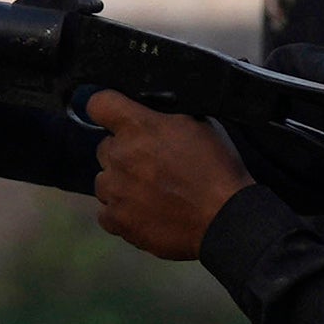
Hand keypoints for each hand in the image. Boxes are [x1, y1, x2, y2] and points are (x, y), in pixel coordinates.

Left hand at [89, 92, 250, 259]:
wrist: (224, 218)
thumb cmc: (217, 171)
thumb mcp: (198, 125)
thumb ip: (164, 118)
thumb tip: (151, 116)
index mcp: (139, 126)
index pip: (100, 104)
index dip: (106, 108)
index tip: (112, 116)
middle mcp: (120, 155)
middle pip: (104, 147)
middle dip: (123, 153)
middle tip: (151, 165)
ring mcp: (115, 189)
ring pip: (104, 181)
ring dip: (121, 184)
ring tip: (151, 193)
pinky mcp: (117, 220)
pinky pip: (107, 212)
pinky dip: (121, 213)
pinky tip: (145, 213)